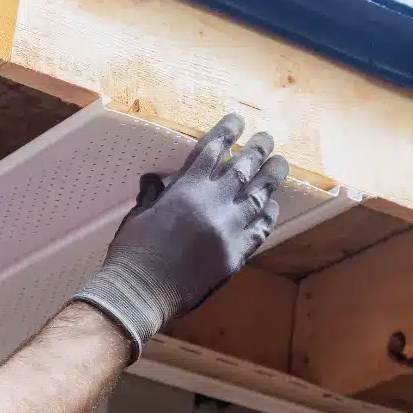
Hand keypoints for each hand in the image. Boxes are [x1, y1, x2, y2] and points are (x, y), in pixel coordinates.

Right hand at [73, 114, 288, 360]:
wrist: (141, 293)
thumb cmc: (132, 253)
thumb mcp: (139, 215)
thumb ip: (154, 195)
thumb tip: (155, 180)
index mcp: (186, 189)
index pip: (212, 150)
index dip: (227, 131)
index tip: (238, 119)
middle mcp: (213, 204)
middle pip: (243, 168)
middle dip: (257, 149)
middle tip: (268, 137)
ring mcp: (229, 230)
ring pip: (258, 196)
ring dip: (271, 178)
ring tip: (280, 164)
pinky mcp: (236, 255)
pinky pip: (260, 229)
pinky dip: (268, 215)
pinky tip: (273, 205)